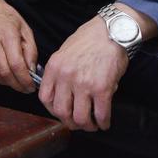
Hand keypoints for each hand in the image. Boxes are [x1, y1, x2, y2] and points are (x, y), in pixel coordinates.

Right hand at [0, 0, 37, 92]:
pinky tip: (10, 70)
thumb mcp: (25, 29)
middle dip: (18, 85)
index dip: (25, 79)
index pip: (16, 64)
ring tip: (21, 80)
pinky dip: (3, 75)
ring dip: (11, 83)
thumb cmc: (7, 16)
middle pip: (5, 74)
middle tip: (28, 88)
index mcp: (6, 34)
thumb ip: (30, 51)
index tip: (32, 85)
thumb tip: (32, 71)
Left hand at [38, 16, 127, 131]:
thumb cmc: (89, 40)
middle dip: (70, 123)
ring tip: (92, 124)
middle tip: (78, 123)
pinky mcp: (103, 88)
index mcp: (54, 68)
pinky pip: (101, 114)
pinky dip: (103, 123)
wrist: (111, 31)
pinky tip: (104, 122)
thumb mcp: (64, 52)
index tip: (61, 113)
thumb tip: (61, 94)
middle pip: (62, 113)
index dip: (53, 110)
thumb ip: (59, 72)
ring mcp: (84, 84)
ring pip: (81, 118)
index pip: (45, 98)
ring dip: (87, 126)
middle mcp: (66, 77)